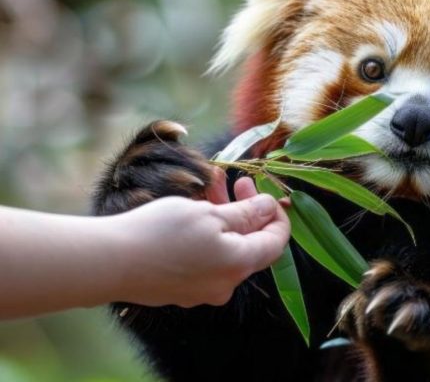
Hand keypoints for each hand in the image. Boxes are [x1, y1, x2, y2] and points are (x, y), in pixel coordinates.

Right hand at [114, 175, 289, 307]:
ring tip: (211, 187)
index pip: (276, 242)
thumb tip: (270, 208)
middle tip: (237, 182)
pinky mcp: (180, 290)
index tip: (267, 191)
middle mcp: (225, 284)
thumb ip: (247, 213)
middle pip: (250, 244)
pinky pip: (205, 259)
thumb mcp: (210, 213)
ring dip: (225, 218)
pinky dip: (207, 234)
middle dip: (247, 210)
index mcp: (239, 265)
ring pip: (226, 249)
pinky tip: (194, 211)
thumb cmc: (163, 232)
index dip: (277, 215)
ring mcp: (201, 291)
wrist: (109, 262)